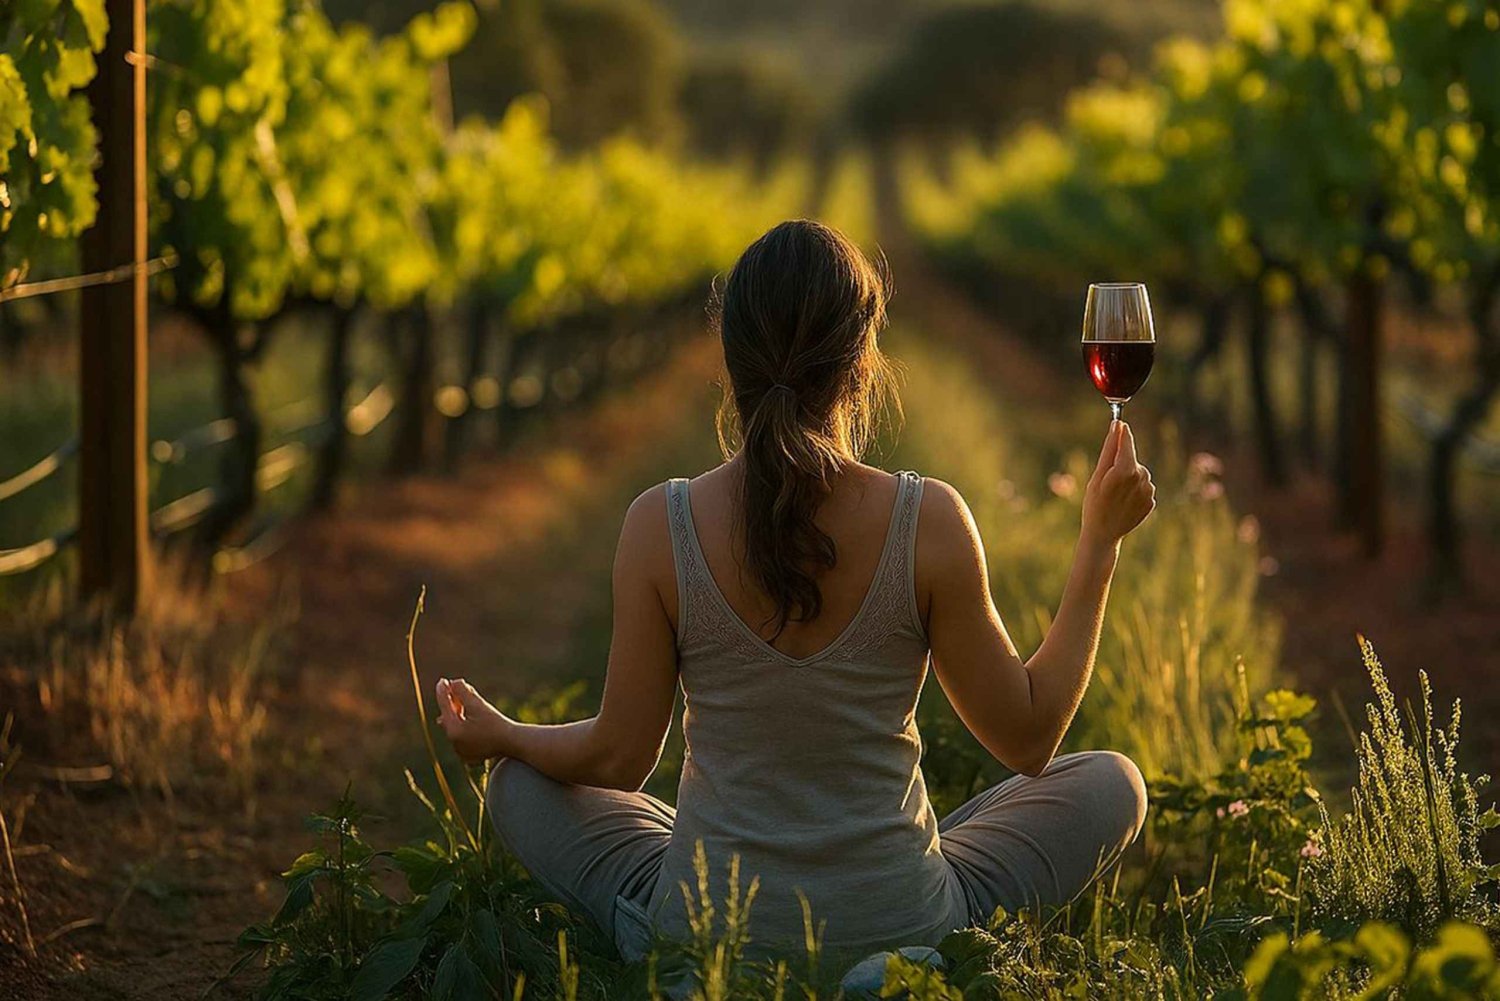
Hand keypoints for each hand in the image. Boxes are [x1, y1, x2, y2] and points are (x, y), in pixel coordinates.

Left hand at [434, 677, 510, 763]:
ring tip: (458, 702)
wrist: (512, 742)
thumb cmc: (496, 723)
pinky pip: (461, 737)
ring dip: (456, 714)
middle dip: (450, 703)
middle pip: (448, 718)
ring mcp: (461, 751)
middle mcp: (454, 743)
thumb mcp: (478, 704)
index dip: (443, 692)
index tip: (442, 681)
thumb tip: (453, 682)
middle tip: (451, 689)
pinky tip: (466, 716)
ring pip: (455, 728)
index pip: (444, 707)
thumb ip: (463, 692)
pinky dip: (462, 725)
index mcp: (454, 731)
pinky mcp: (468, 755)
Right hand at [1081, 421, 1155, 545]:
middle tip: (1105, 481)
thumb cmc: (1094, 504)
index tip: (1118, 425)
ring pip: (1138, 474)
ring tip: (1114, 496)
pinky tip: (1123, 504)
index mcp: (1126, 469)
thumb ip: (1109, 449)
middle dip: (1120, 464)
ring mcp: (1149, 490)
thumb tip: (1117, 426)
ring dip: (1127, 479)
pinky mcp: (1152, 501)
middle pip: (1132, 459)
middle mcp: (1141, 477)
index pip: (1127, 441)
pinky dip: (1134, 492)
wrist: (1103, 535)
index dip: (1122, 434)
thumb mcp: (1097, 475)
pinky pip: (1142, 487)